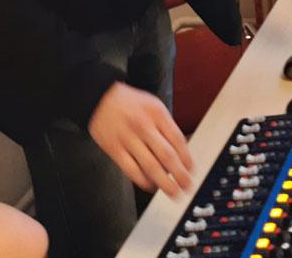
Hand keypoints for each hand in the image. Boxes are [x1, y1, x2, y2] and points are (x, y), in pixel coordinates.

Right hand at [88, 82, 192, 196]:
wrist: (100, 99)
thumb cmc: (130, 103)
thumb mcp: (154, 106)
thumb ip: (167, 126)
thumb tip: (181, 150)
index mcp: (157, 114)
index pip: (177, 140)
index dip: (187, 158)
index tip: (191, 170)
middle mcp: (144, 126)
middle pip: (166, 155)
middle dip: (179, 175)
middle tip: (187, 186)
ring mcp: (128, 139)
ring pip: (150, 166)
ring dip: (164, 183)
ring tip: (173, 192)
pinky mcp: (114, 149)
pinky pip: (131, 170)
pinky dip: (143, 181)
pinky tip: (151, 186)